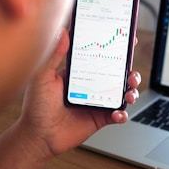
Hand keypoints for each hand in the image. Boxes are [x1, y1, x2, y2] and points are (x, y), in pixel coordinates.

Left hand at [0, 29, 140, 168]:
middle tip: (131, 72)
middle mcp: (91, 85)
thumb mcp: (42, 76)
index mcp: (80, 72)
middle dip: (130, 71)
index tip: (125, 39)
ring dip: (131, 91)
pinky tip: (117, 113)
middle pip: (118, 74)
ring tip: (129, 93)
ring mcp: (97, 102)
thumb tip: (63, 32)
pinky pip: (119, 115)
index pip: (100, 56)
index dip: (114, 48)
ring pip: (123, 93)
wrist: (38, 136)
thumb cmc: (36, 107)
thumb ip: (54, 54)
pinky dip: (122, 114)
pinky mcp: (100, 118)